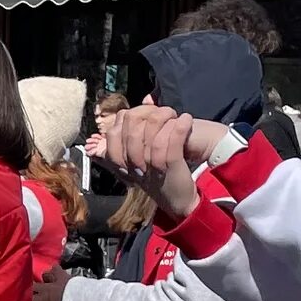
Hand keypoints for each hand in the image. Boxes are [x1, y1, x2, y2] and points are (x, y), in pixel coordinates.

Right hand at [99, 105, 203, 220]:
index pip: (114, 131)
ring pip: (151, 135)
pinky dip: (179, 127)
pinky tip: (186, 119)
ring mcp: (151, 167)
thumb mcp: (142, 157)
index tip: (146, 115)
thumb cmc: (160, 175)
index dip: (130, 117)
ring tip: (177, 115)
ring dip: (165, 118)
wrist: (178, 202)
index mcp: (121, 162)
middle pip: (131, 130)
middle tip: (166, 113)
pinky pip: (171, 143)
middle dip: (149, 114)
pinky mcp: (169, 169)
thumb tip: (147, 99)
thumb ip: (139, 132)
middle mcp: (132, 166)